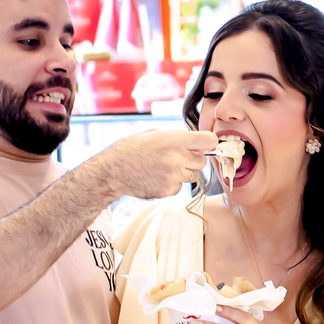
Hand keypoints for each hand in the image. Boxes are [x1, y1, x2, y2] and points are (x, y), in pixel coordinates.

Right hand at [94, 129, 217, 198]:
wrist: (113, 171)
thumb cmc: (131, 149)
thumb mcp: (153, 134)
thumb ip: (176, 137)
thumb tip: (194, 142)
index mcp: (175, 140)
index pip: (210, 141)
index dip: (208, 143)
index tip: (203, 145)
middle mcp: (178, 158)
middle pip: (203, 161)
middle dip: (193, 159)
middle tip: (177, 157)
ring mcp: (174, 176)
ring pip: (192, 175)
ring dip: (183, 172)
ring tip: (163, 167)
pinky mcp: (169, 190)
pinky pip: (180, 186)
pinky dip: (172, 183)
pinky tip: (157, 177)